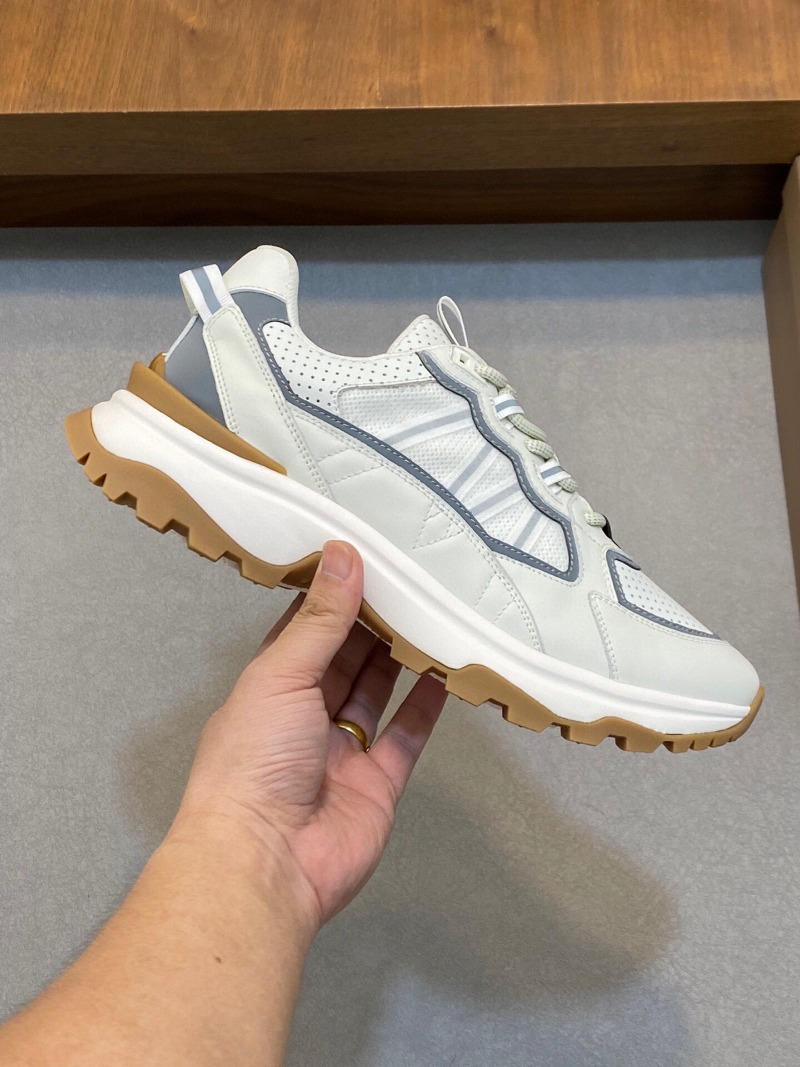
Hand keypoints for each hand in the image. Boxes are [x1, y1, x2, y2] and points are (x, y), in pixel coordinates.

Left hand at [175, 540, 446, 930]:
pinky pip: (405, 737)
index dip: (329, 597)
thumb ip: (321, 620)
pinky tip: (446, 674)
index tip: (362, 559)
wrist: (267, 861)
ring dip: (400, 659)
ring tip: (432, 616)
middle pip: (343, 660)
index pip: (301, 631)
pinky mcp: (377, 784)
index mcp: (269, 689)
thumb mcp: (282, 675)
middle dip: (371, 624)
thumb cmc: (255, 758)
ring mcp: (341, 753)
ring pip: (376, 694)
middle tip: (409, 581)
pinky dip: (425, 707)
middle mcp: (303, 717)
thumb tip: (344, 553)